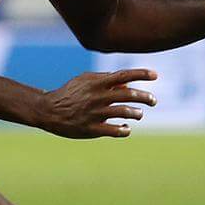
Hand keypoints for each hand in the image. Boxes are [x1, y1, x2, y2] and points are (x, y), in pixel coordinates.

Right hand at [37, 68, 157, 138]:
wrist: (49, 110)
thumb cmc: (70, 93)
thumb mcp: (85, 81)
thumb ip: (106, 80)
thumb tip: (128, 85)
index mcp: (97, 83)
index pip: (123, 75)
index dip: (141, 74)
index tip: (155, 75)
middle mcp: (97, 97)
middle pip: (128, 95)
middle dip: (145, 97)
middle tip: (153, 100)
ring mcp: (95, 113)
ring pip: (124, 112)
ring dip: (136, 113)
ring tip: (139, 114)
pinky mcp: (91, 129)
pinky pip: (113, 131)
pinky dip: (124, 130)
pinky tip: (126, 128)